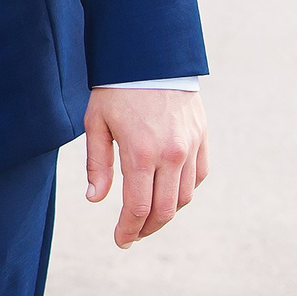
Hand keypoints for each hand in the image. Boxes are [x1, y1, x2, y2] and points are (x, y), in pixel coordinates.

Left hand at [84, 87, 207, 247]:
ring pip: (184, 197)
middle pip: (164, 210)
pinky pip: (198, 176)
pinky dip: (184, 190)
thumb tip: (96, 200)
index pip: (138, 208)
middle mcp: (171, 154)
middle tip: (132, 235)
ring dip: (166, 213)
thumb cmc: (116, 89)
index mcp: (142, 153)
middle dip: (146, 228)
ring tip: (148, 217)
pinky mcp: (201, 137)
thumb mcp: (96, 124)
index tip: (120, 240)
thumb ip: (97, 165)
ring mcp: (190, 146)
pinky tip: (168, 192)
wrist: (151, 55)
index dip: (128, 230)